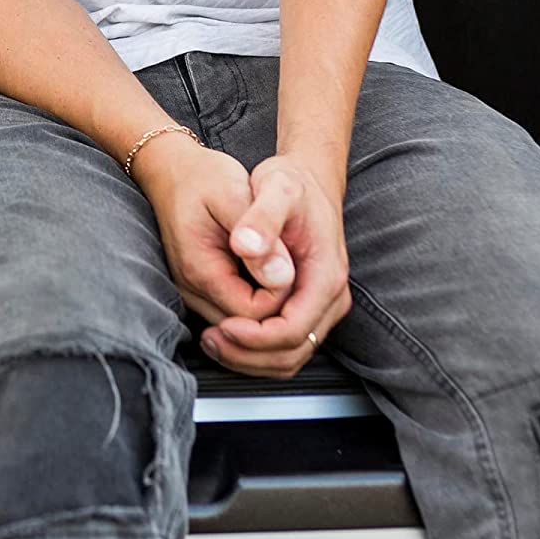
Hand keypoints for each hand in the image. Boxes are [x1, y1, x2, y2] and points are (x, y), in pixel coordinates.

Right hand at [132, 133, 298, 330]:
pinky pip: (234, 315)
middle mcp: (191, 290)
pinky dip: (257, 305)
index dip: (282, 294)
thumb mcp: (234, 193)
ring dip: (269, 309)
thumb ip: (260, 232)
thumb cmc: (203, 177)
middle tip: (291, 268)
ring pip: (242, 328)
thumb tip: (283, 275)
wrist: (171, 170)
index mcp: (201, 270)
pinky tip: (266, 277)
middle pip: (249, 330)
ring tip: (280, 271)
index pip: (255, 313)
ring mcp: (192, 293)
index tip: (289, 259)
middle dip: (278, 308)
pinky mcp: (198, 290)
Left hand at [203, 154, 351, 378]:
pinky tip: (223, 332)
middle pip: (291, 352)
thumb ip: (262, 218)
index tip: (222, 326)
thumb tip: (247, 247)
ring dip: (249, 357)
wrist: (307, 181)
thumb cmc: (291, 183)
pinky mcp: (305, 306)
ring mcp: (320, 306)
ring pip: (288, 355)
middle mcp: (330, 298)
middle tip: (210, 340)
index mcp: (325, 276)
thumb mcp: (276, 188)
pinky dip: (254, 348)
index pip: (293, 331)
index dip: (255, 337)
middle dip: (248, 355)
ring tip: (211, 340)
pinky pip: (283, 343)